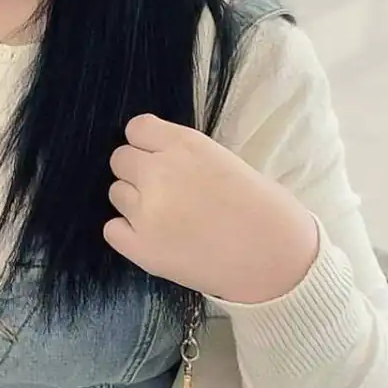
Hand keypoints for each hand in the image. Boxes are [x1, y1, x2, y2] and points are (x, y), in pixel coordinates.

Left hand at [104, 114, 318, 304]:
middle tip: (164, 191)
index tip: (158, 156)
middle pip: (120, 159)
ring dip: (134, 202)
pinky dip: (128, 233)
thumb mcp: (224, 161)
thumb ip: (184, 156)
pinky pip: (112, 229)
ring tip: (167, 218)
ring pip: (116, 193)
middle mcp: (158, 173)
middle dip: (138, 172)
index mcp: (184, 145)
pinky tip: (155, 238)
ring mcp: (145, 212)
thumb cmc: (263, 208)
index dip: (146, 144)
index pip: (136, 128)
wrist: (275, 258)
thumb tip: (156, 158)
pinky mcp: (140, 248)